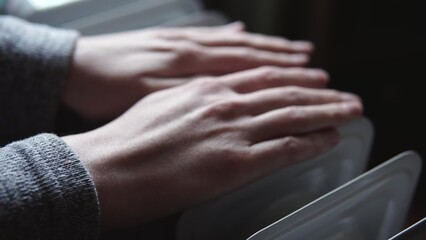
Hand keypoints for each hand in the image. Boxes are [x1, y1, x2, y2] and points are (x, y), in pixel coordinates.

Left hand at [62, 22, 313, 119]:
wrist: (72, 68)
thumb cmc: (105, 90)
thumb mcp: (146, 98)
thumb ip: (188, 91)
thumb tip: (226, 86)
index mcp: (188, 65)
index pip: (247, 67)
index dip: (282, 73)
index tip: (312, 78)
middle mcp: (191, 49)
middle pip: (249, 54)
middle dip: (286, 61)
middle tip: (318, 66)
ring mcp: (183, 43)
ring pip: (235, 44)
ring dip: (268, 48)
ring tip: (296, 50)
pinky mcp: (171, 41)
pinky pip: (210, 37)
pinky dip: (232, 38)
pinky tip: (243, 34)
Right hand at [62, 66, 361, 229]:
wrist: (108, 167)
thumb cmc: (127, 140)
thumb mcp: (162, 103)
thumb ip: (192, 97)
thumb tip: (208, 95)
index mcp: (205, 88)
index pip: (261, 77)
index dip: (291, 76)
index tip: (312, 77)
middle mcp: (224, 103)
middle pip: (284, 92)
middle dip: (319, 92)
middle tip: (344, 92)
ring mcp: (232, 131)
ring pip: (293, 115)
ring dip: (326, 112)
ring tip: (349, 110)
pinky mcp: (235, 163)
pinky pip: (286, 148)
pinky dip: (313, 142)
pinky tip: (329, 139)